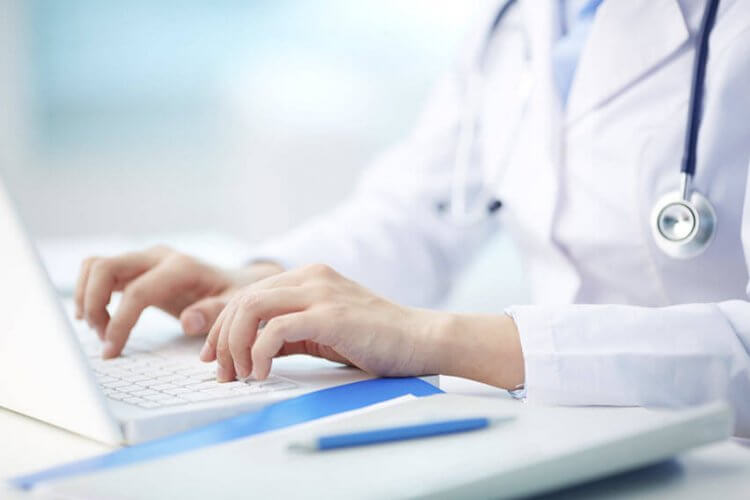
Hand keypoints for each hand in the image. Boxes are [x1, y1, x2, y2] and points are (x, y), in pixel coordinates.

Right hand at [75, 245, 282, 357]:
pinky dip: (92, 294)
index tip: (112, 350)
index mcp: (182, 268)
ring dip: (89, 298)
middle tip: (102, 336)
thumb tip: (189, 323)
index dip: (120, 322)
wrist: (239, 282)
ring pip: (97, 266)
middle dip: (93, 303)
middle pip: (105, 267)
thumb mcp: (235, 307)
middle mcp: (159, 257)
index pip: (137, 292)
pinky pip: (101, 272)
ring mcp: (146, 260)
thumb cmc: (236, 297)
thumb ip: (215, 313)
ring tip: (101, 330)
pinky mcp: (138, 268)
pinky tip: (102, 320)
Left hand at [198, 263, 524, 389]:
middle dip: (222, 338)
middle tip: (220, 371)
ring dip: (236, 345)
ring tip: (240, 373)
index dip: (222, 326)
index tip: (214, 356)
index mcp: (308, 276)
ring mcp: (321, 293)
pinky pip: (276, 329)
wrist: (421, 338)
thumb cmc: (377, 339)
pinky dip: (259, 352)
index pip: (248, 294)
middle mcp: (311, 277)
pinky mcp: (330, 314)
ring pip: (252, 308)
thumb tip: (249, 351)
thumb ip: (290, 331)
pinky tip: (262, 372)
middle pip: (243, 300)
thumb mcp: (324, 330)